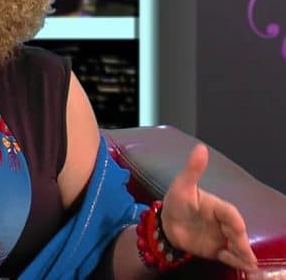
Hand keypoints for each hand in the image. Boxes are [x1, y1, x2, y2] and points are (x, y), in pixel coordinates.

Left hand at [162, 144, 257, 272]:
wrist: (166, 222)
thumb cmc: (176, 201)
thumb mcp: (182, 185)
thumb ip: (193, 169)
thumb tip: (201, 148)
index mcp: (217, 206)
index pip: (230, 213)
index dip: (234, 221)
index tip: (238, 228)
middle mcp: (222, 222)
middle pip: (236, 232)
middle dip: (241, 242)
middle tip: (246, 253)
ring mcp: (221, 237)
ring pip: (236, 246)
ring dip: (243, 255)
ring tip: (248, 264)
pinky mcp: (217, 250)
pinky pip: (229, 257)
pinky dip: (235, 262)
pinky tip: (240, 266)